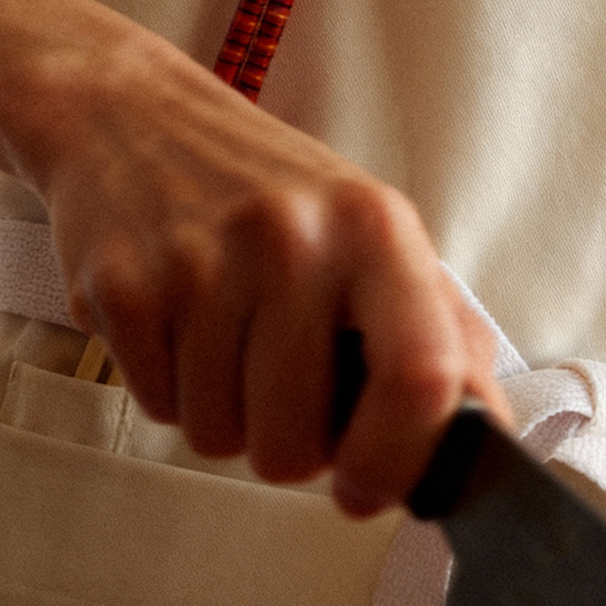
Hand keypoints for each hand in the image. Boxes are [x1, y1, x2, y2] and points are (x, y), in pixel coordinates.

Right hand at [17, 17, 510, 513]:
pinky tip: (177, 325)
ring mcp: (200, 261)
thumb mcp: (374, 238)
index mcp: (375, 229)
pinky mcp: (120, 286)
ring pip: (219, 438)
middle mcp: (292, 238)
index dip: (400, 461)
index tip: (370, 486)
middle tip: (282, 382)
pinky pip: (156, 408)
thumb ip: (441, 334)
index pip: (420, 377)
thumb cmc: (270, 192)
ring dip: (225, 416)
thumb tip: (484, 434)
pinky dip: (168, 389)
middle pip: (297, 443)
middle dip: (289, 445)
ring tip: (227, 341)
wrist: (134, 119)